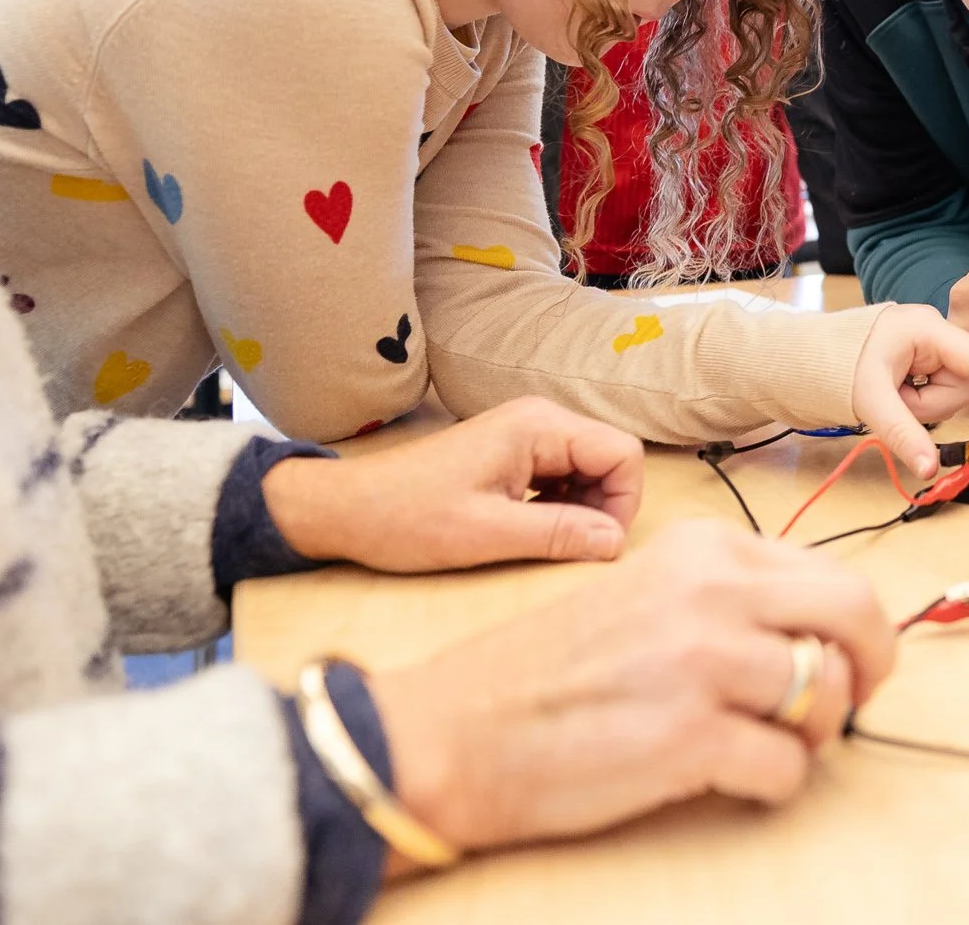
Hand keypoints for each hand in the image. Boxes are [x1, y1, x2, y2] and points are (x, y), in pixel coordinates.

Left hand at [263, 396, 642, 569]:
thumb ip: (558, 534)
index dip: (623, 503)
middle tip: (572, 549)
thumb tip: (616, 543)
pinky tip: (529, 531)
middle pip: (608, 458)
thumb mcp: (486, 534)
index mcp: (538, 427)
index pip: (622, 453)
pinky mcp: (511, 453)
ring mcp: (524, 435)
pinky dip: (559, 507)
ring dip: (581, 509)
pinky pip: (561, 476)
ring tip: (546, 541)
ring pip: (587, 469)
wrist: (345, 510)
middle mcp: (538, 420)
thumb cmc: (407, 518)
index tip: (598, 546)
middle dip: (604, 507)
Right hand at [367, 519, 894, 856]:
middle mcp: (711, 590)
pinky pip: (789, 768)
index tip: (845, 659)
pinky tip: (732, 779)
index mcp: (703, 547)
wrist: (455, 731)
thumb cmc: (550, 672)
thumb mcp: (647, 591)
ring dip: (813, 733)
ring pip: (830, 694)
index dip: (854, 627)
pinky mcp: (691, 736)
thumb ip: (730, 596)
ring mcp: (704, 661)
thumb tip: (824, 629)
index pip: (831, 572)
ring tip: (767, 742)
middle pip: (857, 614)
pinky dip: (774, 784)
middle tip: (849, 703)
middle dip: (871, 666)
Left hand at [852, 302, 968, 477]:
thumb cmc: (835, 366)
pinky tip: (899, 392)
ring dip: (924, 405)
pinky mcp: (927, 358)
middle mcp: (936, 331)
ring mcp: (933, 345)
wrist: (809, 357)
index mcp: (927, 328)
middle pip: (963, 384)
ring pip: (952, 392)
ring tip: (892, 395)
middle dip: (931, 404)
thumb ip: (904, 434)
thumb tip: (929, 469)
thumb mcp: (871, 401)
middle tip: (896, 400)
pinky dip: (921, 400)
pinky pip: (940, 390)